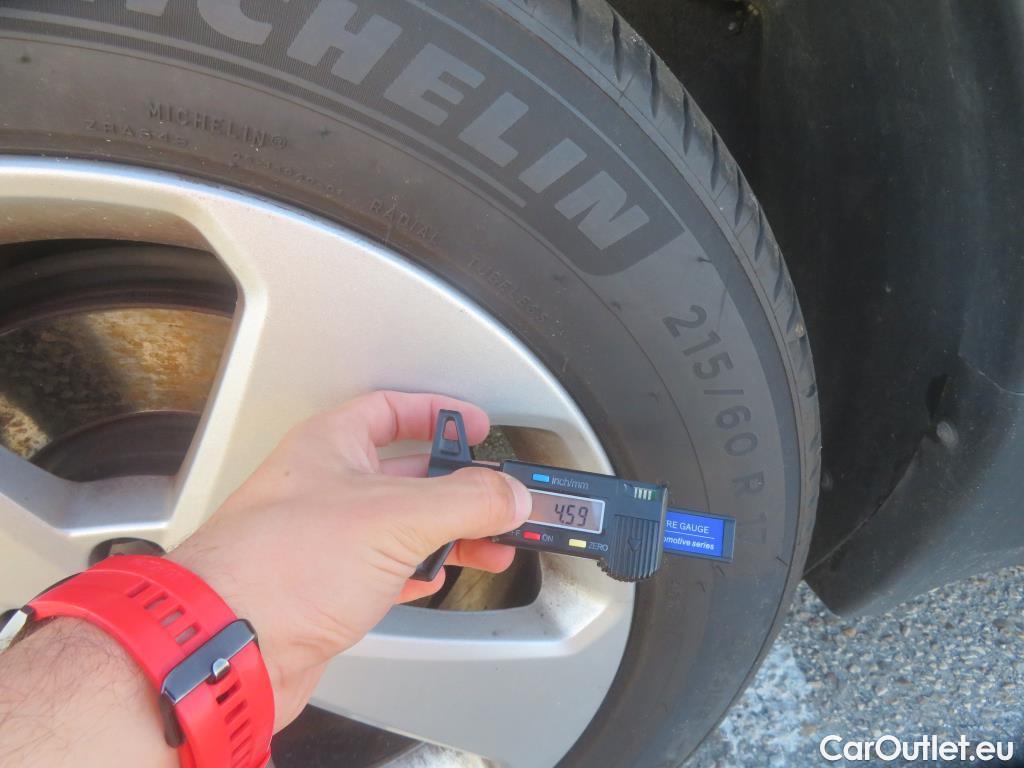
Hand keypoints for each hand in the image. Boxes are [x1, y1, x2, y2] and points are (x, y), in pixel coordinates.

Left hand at [168, 391, 530, 730]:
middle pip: (406, 472)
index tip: (475, 425)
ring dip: (446, 534)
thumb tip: (507, 494)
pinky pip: (385, 569)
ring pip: (399, 525)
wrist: (230, 649)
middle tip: (498, 496)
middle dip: (457, 486)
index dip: (438, 412)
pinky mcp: (326, 588)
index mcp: (330, 446)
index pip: (392, 410)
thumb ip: (463, 501)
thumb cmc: (276, 568)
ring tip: (488, 543)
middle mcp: (325, 487)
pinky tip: (434, 578)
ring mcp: (324, 539)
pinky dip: (417, 571)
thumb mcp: (393, 518)